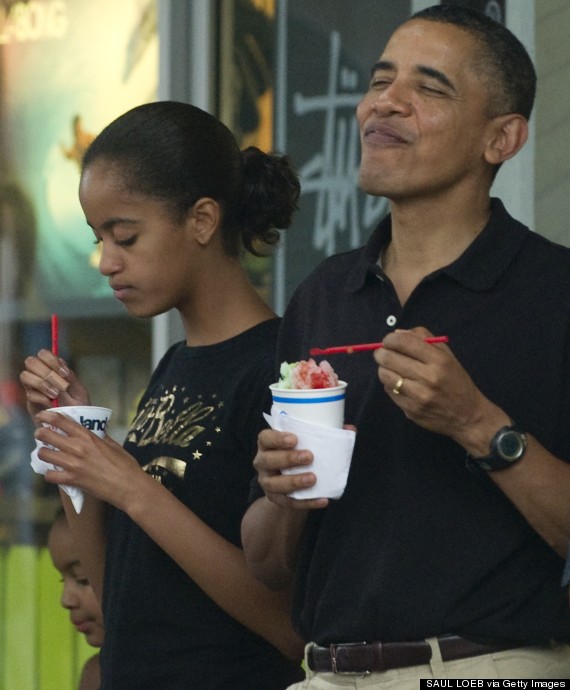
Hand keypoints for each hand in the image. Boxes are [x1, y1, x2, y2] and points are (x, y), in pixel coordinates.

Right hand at [20, 349, 90, 419]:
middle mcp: (40, 376)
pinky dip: (42, 397)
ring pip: (25, 376)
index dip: (51, 360)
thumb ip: (71, 378)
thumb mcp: (80, 391)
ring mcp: (33, 389)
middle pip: (30, 362)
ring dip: (42, 383)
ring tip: (55, 395)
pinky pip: (29, 394)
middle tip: (60, 386)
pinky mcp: (31, 403)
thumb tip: (62, 367)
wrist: (75, 426)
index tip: (65, 373)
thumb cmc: (78, 407)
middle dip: (46, 372)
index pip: (43, 354)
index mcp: (53, 370)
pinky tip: (52, 404)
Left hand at [34, 410, 144, 508]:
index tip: (42, 416)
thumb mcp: (113, 445)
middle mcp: (77, 448)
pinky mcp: (72, 480)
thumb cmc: (125, 465)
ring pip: (44, 454)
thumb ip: (100, 437)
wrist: (129, 486)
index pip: (61, 421)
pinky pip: (50, 475)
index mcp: (88, 436)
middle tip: (41, 435)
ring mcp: (73, 464)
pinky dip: (50, 473)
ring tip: (48, 454)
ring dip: (43, 453)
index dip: (47, 416)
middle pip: (47, 435)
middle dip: (40, 434)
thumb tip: (94, 431)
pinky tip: (55, 472)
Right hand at [254, 429, 328, 509]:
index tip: (295, 439)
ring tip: (313, 478)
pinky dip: (306, 502)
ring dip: (294, 481)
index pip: (265, 438)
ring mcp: (267, 481)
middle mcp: (262, 462)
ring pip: (274, 483)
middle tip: (309, 457)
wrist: (290, 483)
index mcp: (267, 444)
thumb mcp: (305, 442)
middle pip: (268, 460)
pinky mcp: (275, 498)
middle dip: (288, 458)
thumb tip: (349, 428)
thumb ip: (323, 434)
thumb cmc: (298, 454)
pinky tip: (322, 499)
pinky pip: (288, 502)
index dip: (277, 438)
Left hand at [374, 328, 506, 452]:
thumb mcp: (447, 355)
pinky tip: (399, 383)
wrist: (467, 416)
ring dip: (383, 369)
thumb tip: (397, 334)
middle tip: (381, 353)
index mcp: (439, 360)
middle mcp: (428, 377)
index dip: (390, 339)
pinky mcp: (411, 410)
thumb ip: (423, 339)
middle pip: (389, 358)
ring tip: (390, 368)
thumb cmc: (455, 380)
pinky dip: (390, 385)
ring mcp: (418, 396)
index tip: (388, 341)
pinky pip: (389, 392)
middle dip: (381, 353)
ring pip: (385, 375)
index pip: (404, 342)